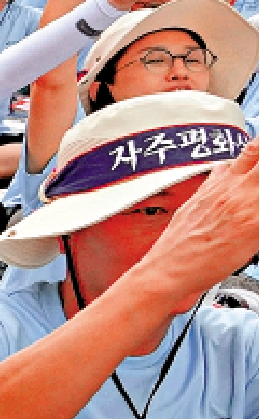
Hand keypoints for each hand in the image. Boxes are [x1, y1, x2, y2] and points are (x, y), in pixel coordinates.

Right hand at [135, 142, 258, 308]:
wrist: (169, 269)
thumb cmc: (179, 243)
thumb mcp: (193, 204)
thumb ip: (214, 184)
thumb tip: (223, 169)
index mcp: (221, 183)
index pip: (253, 149)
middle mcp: (236, 190)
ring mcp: (248, 207)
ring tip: (258, 199)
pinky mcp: (256, 228)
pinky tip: (258, 220)